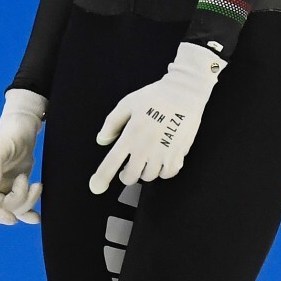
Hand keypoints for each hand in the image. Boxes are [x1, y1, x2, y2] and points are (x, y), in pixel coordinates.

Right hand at [0, 89, 47, 224]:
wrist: (22, 129)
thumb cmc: (10, 136)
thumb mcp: (2, 148)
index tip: (13, 219)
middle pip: (4, 208)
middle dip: (20, 200)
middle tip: (30, 182)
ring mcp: (6, 188)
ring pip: (15, 208)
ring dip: (29, 201)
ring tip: (37, 185)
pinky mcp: (17, 188)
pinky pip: (21, 207)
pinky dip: (29, 213)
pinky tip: (37, 217)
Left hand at [91, 43, 225, 194]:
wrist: (184, 93)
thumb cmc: (155, 96)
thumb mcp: (127, 103)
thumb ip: (112, 123)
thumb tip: (101, 140)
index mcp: (130, 135)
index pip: (111, 163)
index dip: (101, 178)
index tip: (95, 187)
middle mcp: (145, 148)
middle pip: (131, 177)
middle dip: (126, 175)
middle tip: (128, 167)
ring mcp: (162, 153)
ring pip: (149, 176)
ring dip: (145, 171)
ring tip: (147, 158)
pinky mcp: (178, 155)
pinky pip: (167, 174)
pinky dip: (163, 171)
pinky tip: (162, 159)